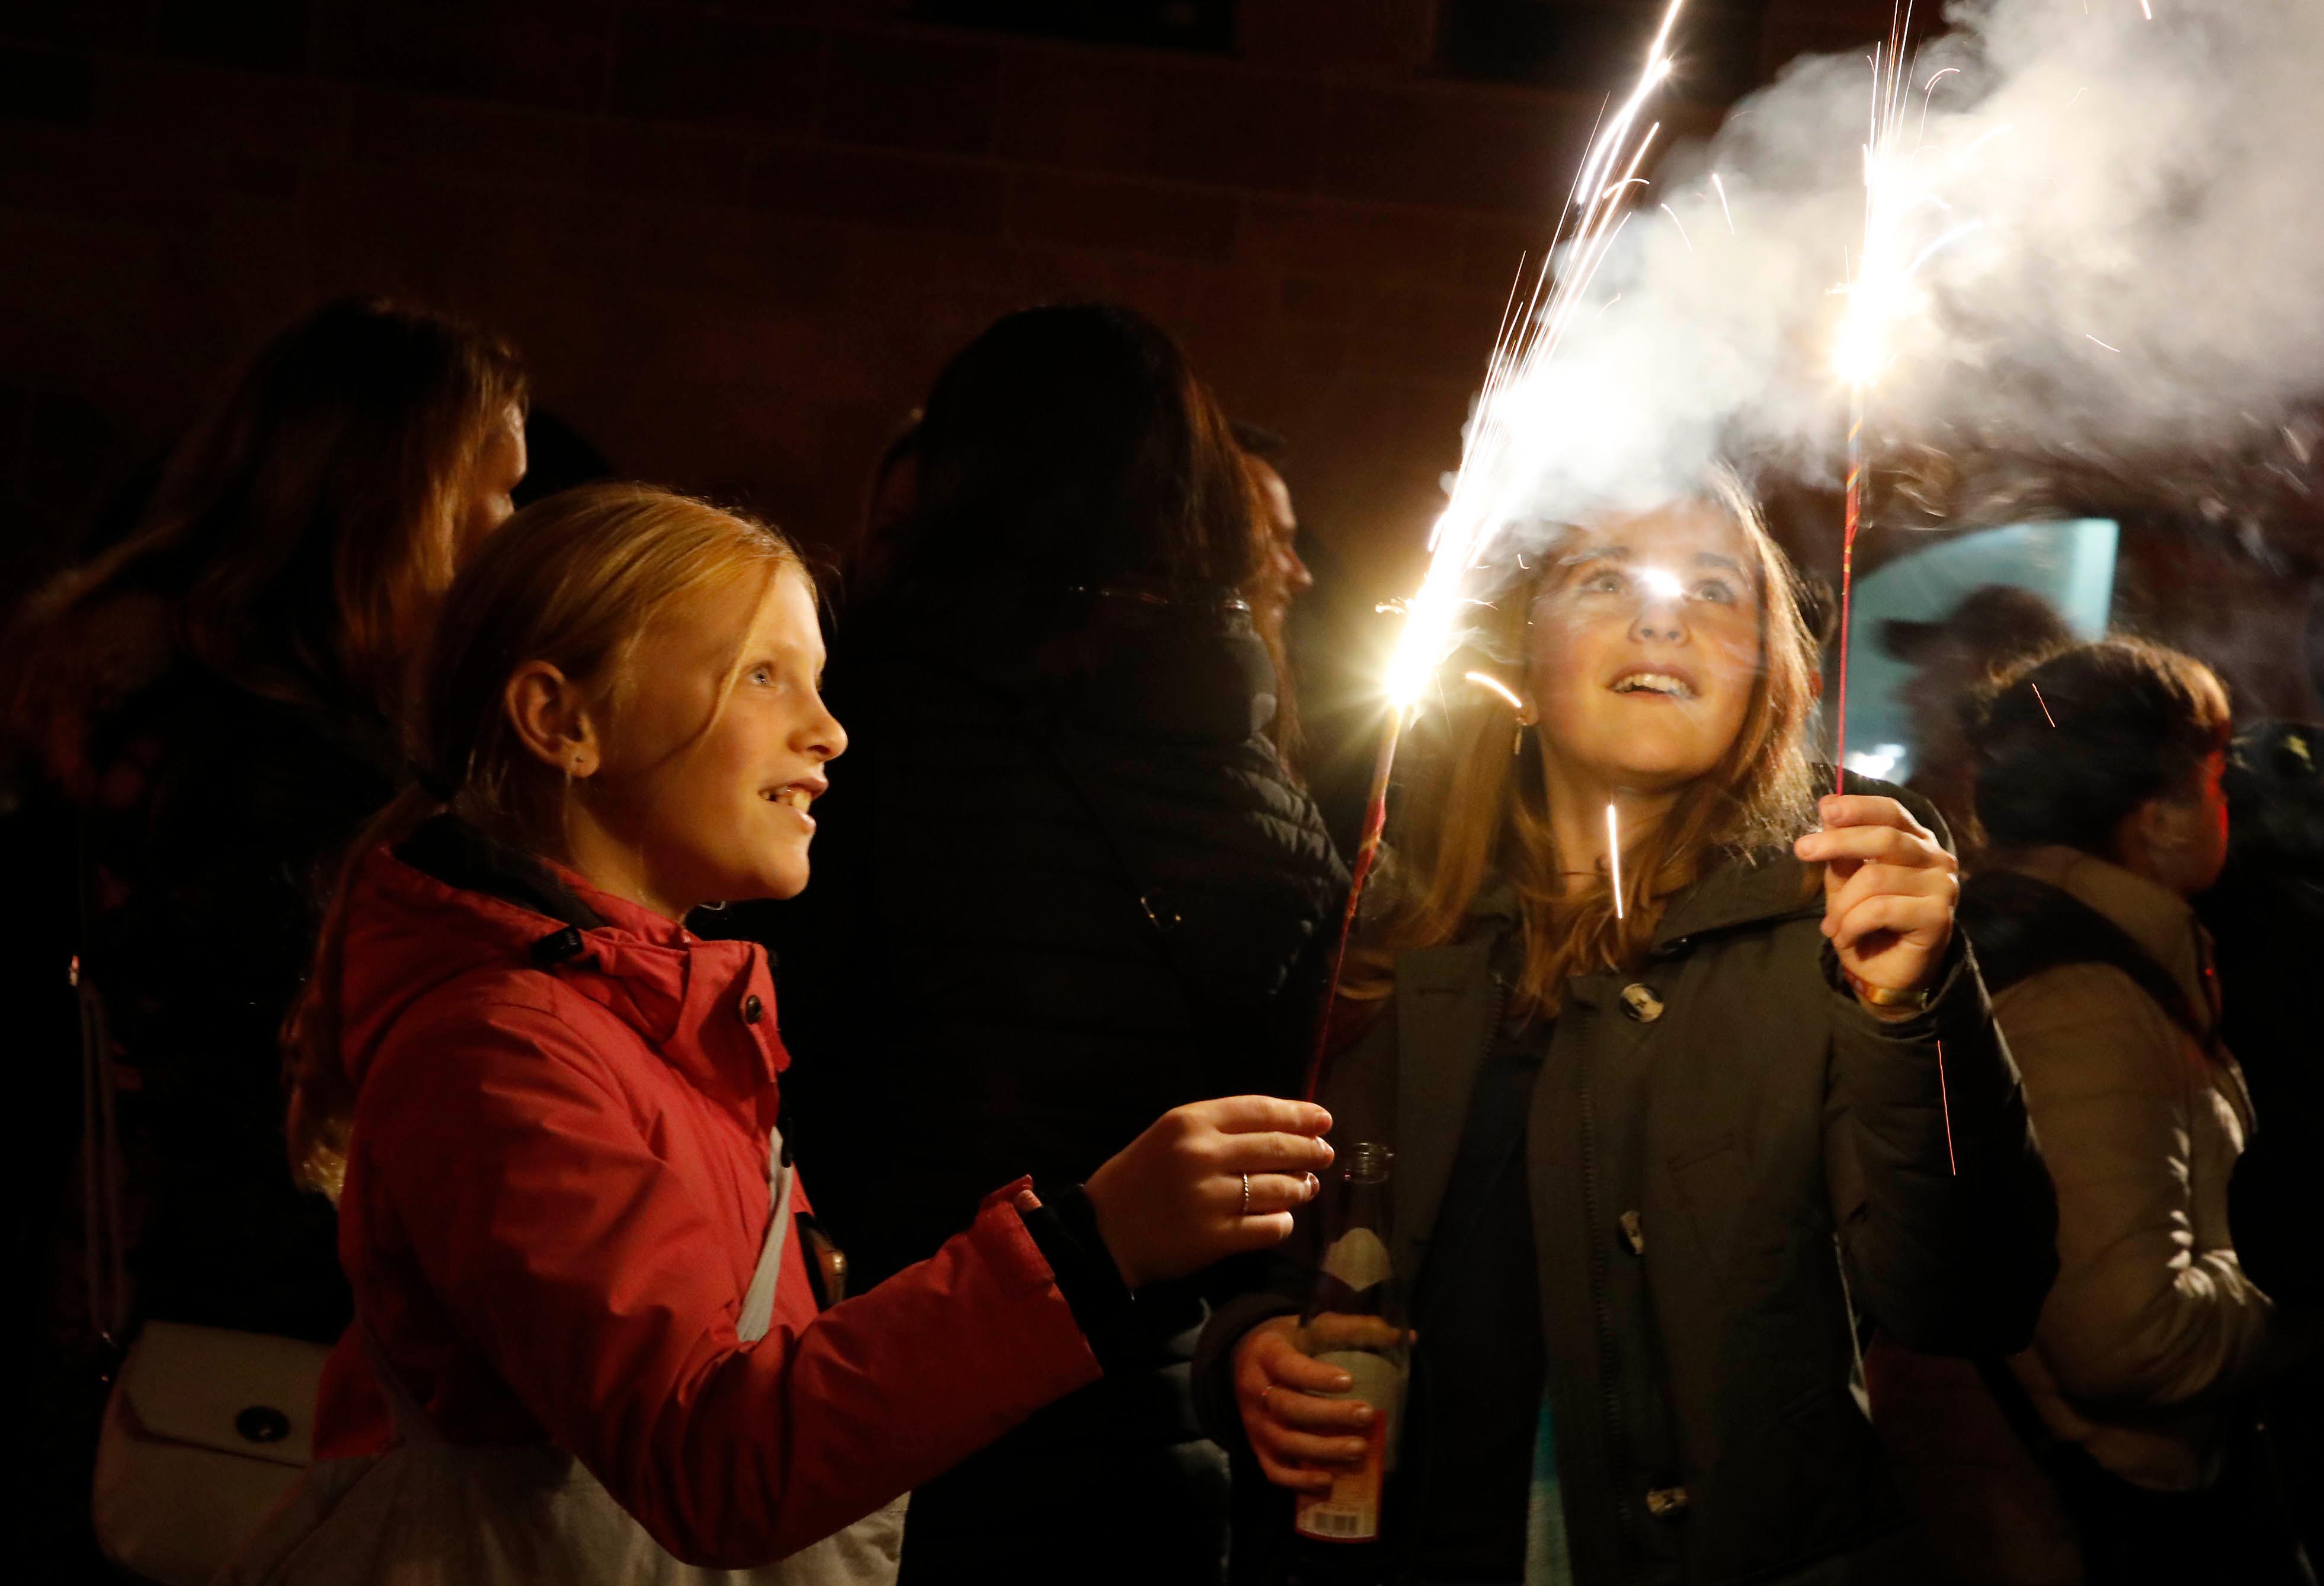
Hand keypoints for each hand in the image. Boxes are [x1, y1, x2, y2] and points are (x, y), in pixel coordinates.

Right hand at [1083, 1096, 1332, 1288]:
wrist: (1103, 1231)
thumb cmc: (1140, 1177)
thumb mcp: (1170, 1135)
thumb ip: (1220, 1128)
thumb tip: (1285, 1130)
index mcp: (1190, 1121)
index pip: (1260, 1110)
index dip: (1298, 1114)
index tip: (1323, 1120)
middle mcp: (1202, 1154)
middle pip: (1276, 1148)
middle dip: (1309, 1150)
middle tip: (1325, 1154)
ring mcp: (1209, 1198)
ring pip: (1279, 1188)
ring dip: (1301, 1187)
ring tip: (1306, 1187)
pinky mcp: (1214, 1237)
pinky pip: (1268, 1227)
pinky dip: (1283, 1222)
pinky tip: (1282, 1218)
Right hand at [1233, 1317, 1374, 1492]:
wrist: (1245, 1356)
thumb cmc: (1291, 1341)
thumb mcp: (1314, 1325)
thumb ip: (1354, 1329)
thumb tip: (1408, 1336)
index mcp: (1268, 1354)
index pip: (1288, 1367)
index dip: (1317, 1377)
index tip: (1349, 1382)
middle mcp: (1255, 1389)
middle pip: (1288, 1408)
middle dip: (1329, 1416)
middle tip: (1366, 1415)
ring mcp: (1254, 1422)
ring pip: (1284, 1442)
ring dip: (1322, 1450)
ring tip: (1359, 1450)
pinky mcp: (1257, 1446)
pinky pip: (1274, 1470)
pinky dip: (1299, 1481)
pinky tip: (1328, 1481)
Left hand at [1793, 793, 1956, 1016]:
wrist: (1884, 974)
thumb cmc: (1866, 923)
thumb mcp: (1846, 883)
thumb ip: (1843, 853)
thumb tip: (1828, 810)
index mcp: (1916, 842)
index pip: (1891, 812)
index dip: (1859, 807)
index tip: (1824, 808)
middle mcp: (1936, 859)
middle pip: (1885, 838)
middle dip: (1837, 842)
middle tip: (1802, 850)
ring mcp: (1942, 887)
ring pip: (1875, 879)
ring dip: (1842, 905)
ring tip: (1831, 926)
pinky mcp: (1939, 917)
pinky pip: (1881, 909)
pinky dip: (1853, 924)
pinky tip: (1845, 937)